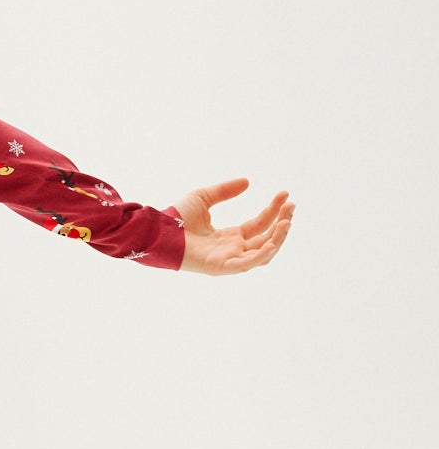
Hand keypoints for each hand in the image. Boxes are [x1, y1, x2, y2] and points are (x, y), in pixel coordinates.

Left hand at [175, 177, 293, 274]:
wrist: (157, 230)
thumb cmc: (175, 218)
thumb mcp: (204, 198)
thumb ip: (225, 191)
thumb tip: (247, 181)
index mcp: (229, 236)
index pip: (259, 224)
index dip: (273, 210)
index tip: (285, 194)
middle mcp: (231, 249)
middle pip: (265, 239)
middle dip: (281, 223)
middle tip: (291, 206)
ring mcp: (227, 259)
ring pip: (262, 253)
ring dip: (277, 238)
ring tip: (286, 221)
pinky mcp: (219, 267)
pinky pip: (246, 265)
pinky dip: (261, 255)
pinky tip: (272, 242)